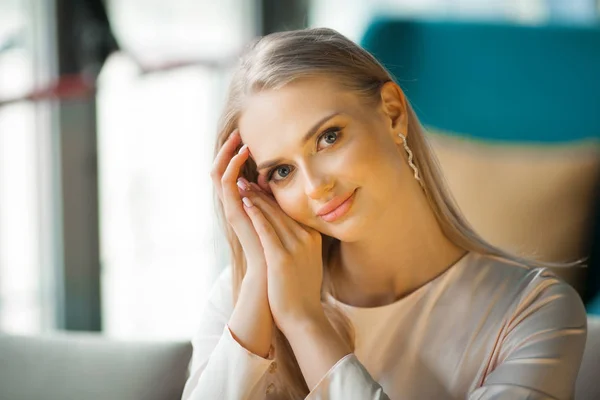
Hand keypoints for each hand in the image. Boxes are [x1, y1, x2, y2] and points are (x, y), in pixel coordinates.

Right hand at [210, 130, 267, 279]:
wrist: (272, 272)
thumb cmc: (280, 247)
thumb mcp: (280, 216)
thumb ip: (275, 199)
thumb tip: (277, 180)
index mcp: (243, 203)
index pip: (233, 173)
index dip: (236, 155)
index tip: (248, 136)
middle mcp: (233, 204)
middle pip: (222, 169)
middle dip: (229, 149)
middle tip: (238, 131)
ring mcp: (230, 208)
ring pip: (219, 173)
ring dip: (226, 153)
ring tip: (238, 137)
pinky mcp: (232, 212)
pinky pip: (225, 184)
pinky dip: (231, 166)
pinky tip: (241, 154)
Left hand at [241, 184, 325, 333]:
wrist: (304, 318)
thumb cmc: (301, 291)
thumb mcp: (306, 262)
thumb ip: (300, 244)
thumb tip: (288, 233)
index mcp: (313, 237)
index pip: (290, 211)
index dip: (273, 197)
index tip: (259, 186)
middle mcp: (307, 238)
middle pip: (281, 210)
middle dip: (262, 193)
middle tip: (246, 179)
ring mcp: (296, 248)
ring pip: (273, 216)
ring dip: (255, 198)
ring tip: (242, 185)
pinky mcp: (282, 258)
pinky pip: (267, 230)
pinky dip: (255, 214)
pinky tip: (245, 203)